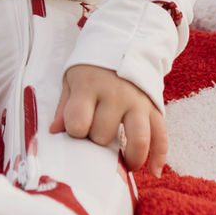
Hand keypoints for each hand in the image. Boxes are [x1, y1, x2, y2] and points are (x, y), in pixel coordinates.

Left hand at [50, 63, 166, 176]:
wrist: (124, 43)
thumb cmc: (92, 69)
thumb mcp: (72, 80)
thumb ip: (64, 107)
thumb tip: (55, 132)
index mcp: (90, 86)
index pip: (78, 123)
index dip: (74, 132)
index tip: (75, 129)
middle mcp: (116, 94)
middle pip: (104, 135)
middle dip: (97, 142)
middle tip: (95, 136)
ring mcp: (138, 101)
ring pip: (138, 140)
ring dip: (131, 159)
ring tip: (124, 166)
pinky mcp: (154, 107)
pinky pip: (161, 136)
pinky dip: (159, 157)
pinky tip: (153, 171)